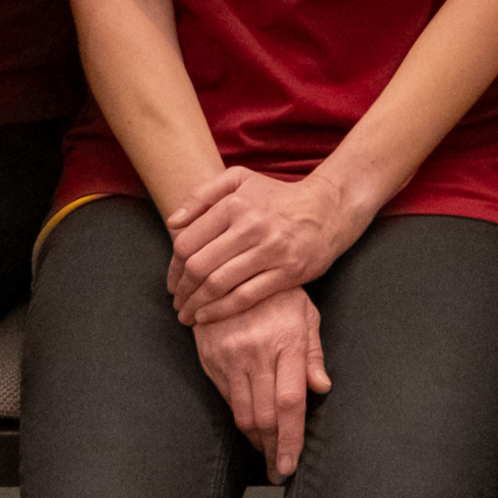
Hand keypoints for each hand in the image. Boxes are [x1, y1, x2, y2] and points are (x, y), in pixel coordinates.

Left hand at [168, 167, 364, 325]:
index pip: (188, 243)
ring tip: (187, 315)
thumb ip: (202, 195)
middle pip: (200, 267)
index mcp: (234, 203)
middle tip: (177, 303)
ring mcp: (270, 250)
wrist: (326, 210)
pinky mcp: (286, 272)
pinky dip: (221, 311)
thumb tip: (173, 223)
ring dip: (196, 305)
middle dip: (182, 291)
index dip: (173, 268)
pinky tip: (207, 317)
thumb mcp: (239, 180)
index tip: (171, 283)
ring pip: (219, 284)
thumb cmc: (276, 197)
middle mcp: (251, 226)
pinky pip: (245, 297)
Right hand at [194, 287, 328, 481]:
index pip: (290, 402)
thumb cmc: (278, 292)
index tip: (290, 465)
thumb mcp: (306, 313)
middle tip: (279, 471)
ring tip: (266, 455)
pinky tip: (249, 429)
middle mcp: (258, 352)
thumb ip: (313, 353)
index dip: (290, 439)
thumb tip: (322, 388)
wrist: (231, 266)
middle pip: (264, 416)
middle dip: (273, 450)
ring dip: (255, 441)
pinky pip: (226, 398)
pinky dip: (238, 418)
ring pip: (242, 413)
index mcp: (288, 341)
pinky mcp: (210, 358)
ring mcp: (231, 356)